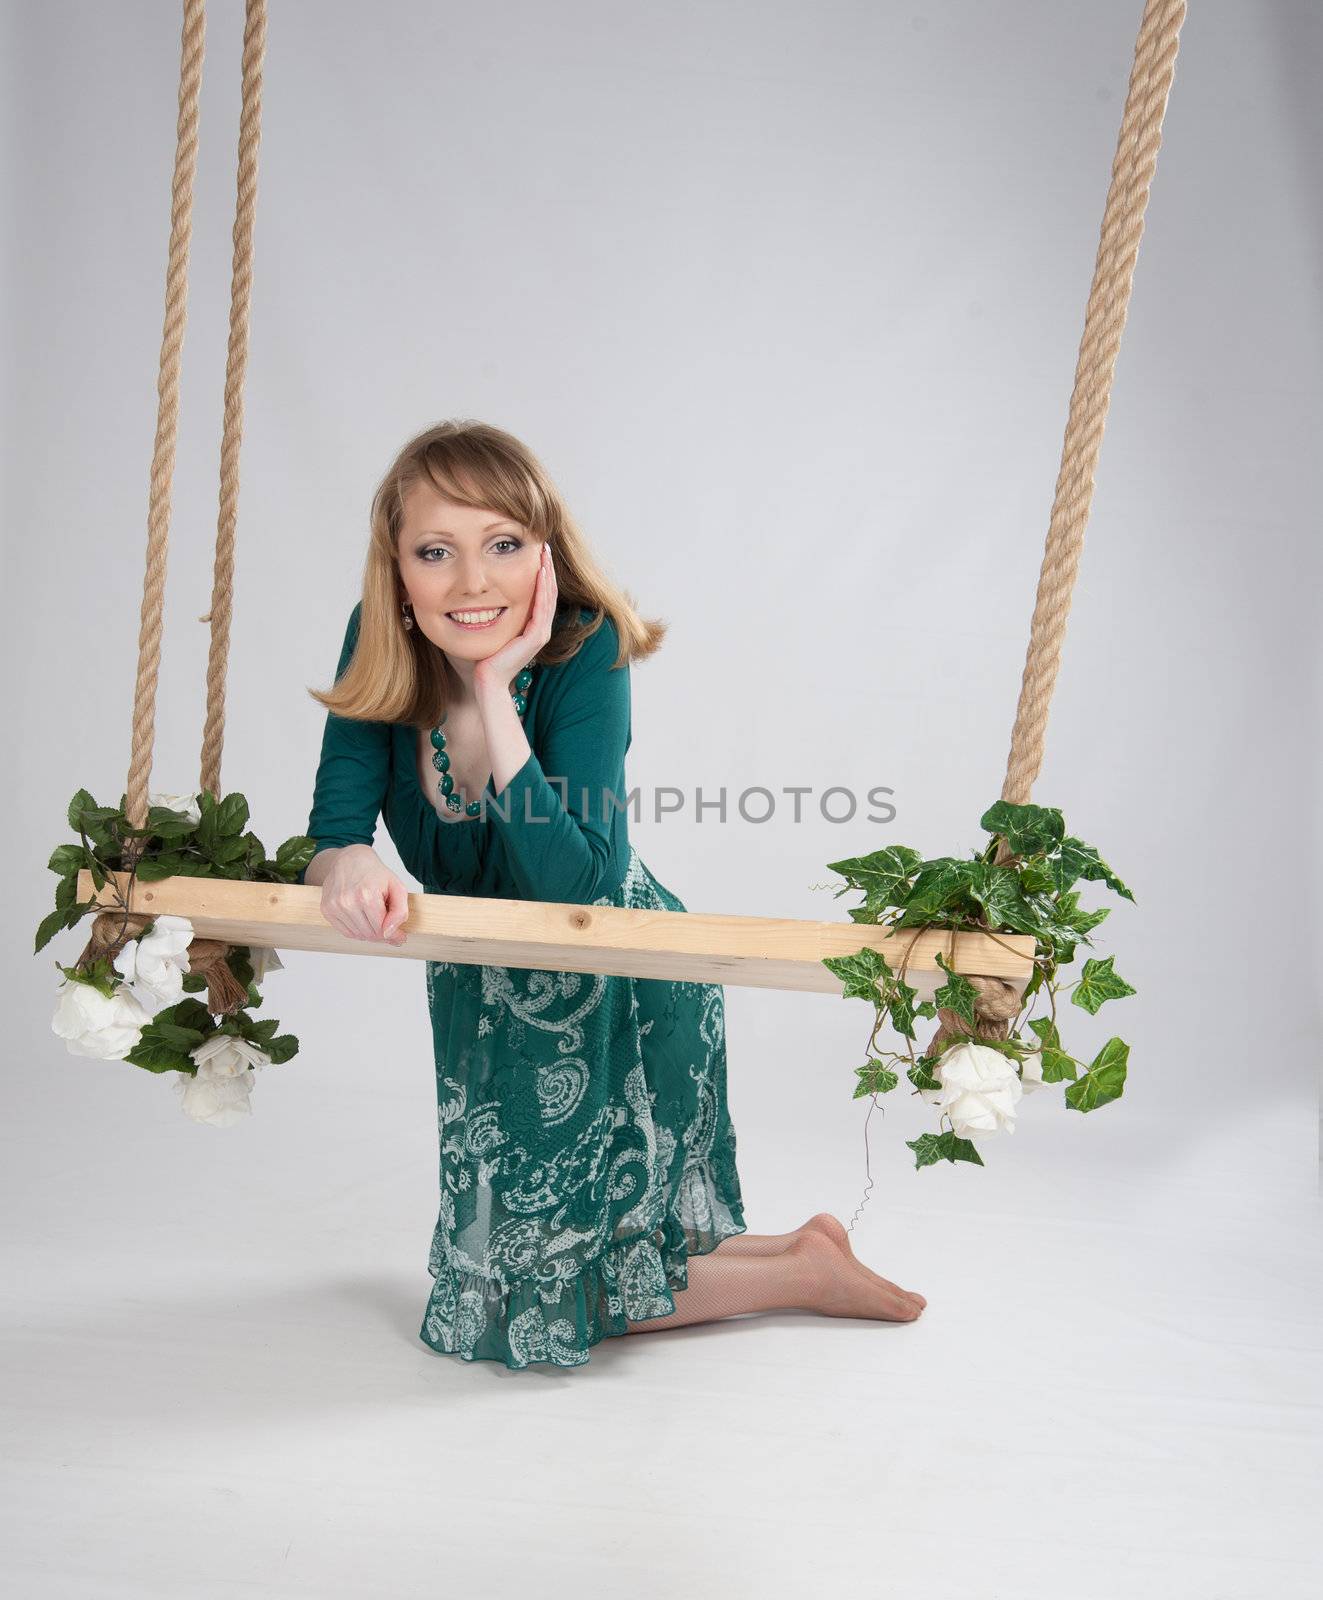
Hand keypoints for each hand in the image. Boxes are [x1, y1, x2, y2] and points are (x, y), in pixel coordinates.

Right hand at [320, 845, 409, 945]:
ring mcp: (334, 906)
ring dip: (369, 932)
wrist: (350, 859)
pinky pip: (345, 932)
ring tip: (374, 917)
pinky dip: (357, 930)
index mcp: (367, 895)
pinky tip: (363, 919)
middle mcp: (347, 901)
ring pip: (358, 935)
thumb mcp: (397, 887)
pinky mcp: (326, 909)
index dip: (394, 935)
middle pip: (370, 934)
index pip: (382, 929)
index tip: (401, 936)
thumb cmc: (375, 874)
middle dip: (382, 933)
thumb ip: (400, 912)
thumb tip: (390, 933)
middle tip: (388, 925)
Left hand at [474, 541, 557, 696]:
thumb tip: (485, 596)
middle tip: (544, 545)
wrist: (487, 680)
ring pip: (548, 596)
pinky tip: (540, 572)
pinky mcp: (536, 636)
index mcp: (533, 626)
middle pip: (548, 591)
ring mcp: (540, 633)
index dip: (541, 572)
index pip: (541, 594)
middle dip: (546, 567)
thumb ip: (496, 614)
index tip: (537, 552)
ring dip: (547, 573)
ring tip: (544, 553)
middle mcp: (540, 629)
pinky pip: (542, 607)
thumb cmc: (486, 657)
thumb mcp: (494, 629)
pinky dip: (542, 588)